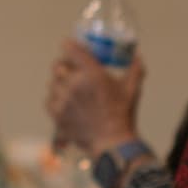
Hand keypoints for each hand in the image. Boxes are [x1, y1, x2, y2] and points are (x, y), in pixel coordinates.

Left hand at [45, 39, 145, 157]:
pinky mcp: (57, 114)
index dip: (68, 46)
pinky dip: (54, 100)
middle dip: (62, 65)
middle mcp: (75, 84)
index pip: (71, 50)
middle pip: (58, 66)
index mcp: (92, 73)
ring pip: (52, 83)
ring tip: (68, 89)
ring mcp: (64, 99)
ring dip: (59, 84)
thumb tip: (138, 56)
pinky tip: (63, 102)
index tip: (67, 45)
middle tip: (68, 69)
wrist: (112, 143)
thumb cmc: (123, 115)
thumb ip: (135, 70)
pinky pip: (49, 100)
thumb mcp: (132, 90)